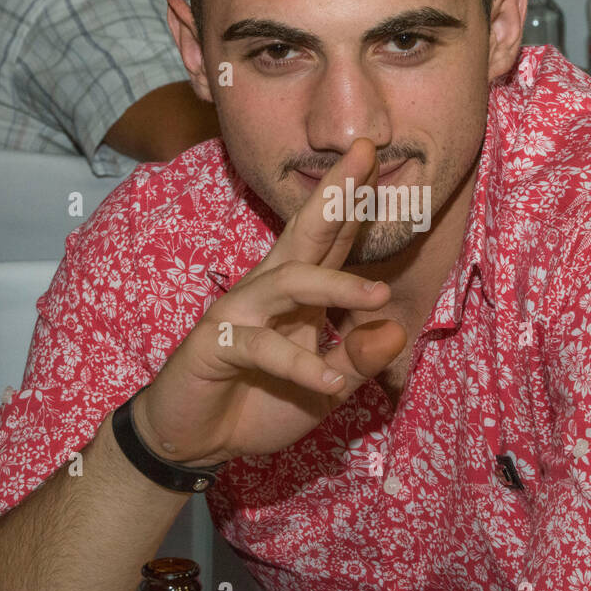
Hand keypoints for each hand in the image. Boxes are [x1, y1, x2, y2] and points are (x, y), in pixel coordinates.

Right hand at [133, 138, 407, 467]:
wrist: (193, 439)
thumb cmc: (259, 403)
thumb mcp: (325, 389)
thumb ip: (358, 362)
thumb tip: (397, 329)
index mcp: (297, 293)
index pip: (331, 239)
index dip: (355, 202)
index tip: (379, 157)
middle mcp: (268, 290)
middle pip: (306, 232)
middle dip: (336, 192)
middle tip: (366, 151)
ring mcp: (239, 312)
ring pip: (290, 283)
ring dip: (335, 288)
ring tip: (379, 295)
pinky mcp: (216, 344)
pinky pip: (263, 348)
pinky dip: (301, 365)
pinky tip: (331, 382)